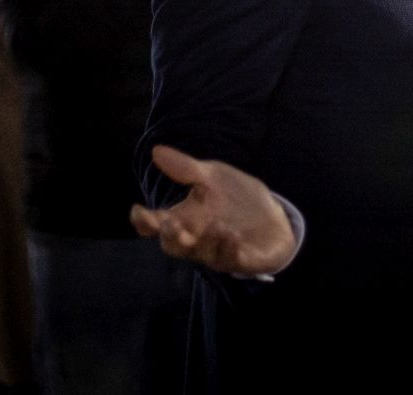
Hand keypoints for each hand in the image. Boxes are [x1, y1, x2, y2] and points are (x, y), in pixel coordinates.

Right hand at [130, 145, 297, 275]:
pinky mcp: (241, 260)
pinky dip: (230, 250)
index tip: (138, 211)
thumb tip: (156, 151)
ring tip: (218, 225)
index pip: (156, 224)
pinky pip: (230, 260)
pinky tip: (234, 236)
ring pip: (202, 254)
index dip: (144, 221)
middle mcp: (196, 238)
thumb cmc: (236, 197)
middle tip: (171, 223)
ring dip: (207, 241)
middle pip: (173, 246)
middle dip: (170, 236)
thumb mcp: (213, 176)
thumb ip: (186, 169)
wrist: (274, 214)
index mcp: (185, 218)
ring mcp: (217, 252)